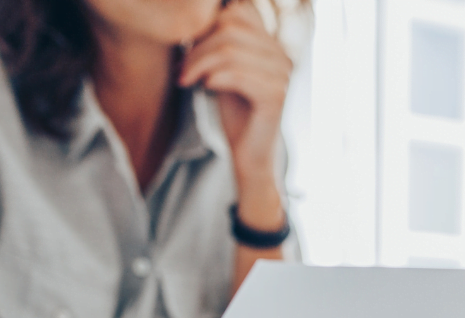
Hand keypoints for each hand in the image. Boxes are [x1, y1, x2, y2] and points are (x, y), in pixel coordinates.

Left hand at [180, 0, 291, 229]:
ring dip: (199, 64)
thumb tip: (198, 14)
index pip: (239, 11)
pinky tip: (205, 89)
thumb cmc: (236, 114)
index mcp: (272, 46)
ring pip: (230, 50)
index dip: (208, 25)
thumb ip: (219, 44)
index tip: (189, 50)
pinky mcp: (276, 96)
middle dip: (198, 47)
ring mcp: (282, 75)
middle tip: (182, 70)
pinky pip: (238, 74)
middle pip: (231, 27)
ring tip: (186, 81)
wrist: (250, 157)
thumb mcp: (225, 71)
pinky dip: (214, 78)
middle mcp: (282, 56)